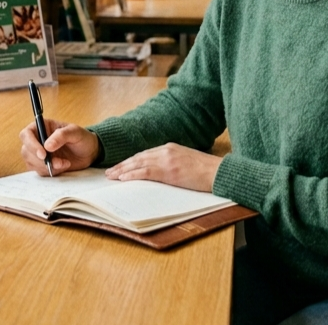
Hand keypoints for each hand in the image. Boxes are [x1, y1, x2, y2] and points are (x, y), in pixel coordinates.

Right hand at [18, 119, 99, 175]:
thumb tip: (47, 146)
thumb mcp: (75, 132)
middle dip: (41, 160)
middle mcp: (37, 140)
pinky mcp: (43, 165)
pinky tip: (63, 166)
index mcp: (42, 127)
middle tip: (57, 162)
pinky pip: (39, 171)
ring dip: (47, 167)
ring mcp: (39, 153)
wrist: (89, 152)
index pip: (26, 134)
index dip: (31, 144)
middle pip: (26, 151)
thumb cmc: (82, 138)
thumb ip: (61, 136)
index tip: (43, 154)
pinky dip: (51, 171)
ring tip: (64, 163)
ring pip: (32, 163)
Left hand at [106, 143, 222, 192]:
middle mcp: (166, 150)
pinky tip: (123, 178)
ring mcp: (167, 159)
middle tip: (110, 171)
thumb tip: (162, 172)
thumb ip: (173, 162)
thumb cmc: (206, 170)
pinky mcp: (169, 170)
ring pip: (138, 163)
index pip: (145, 154)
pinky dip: (132, 175)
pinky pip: (145, 172)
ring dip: (123, 170)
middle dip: (123, 165)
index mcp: (170, 148)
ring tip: (112, 176)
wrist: (218, 172)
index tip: (122, 166)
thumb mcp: (187, 161)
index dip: (131, 161)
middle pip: (138, 157)